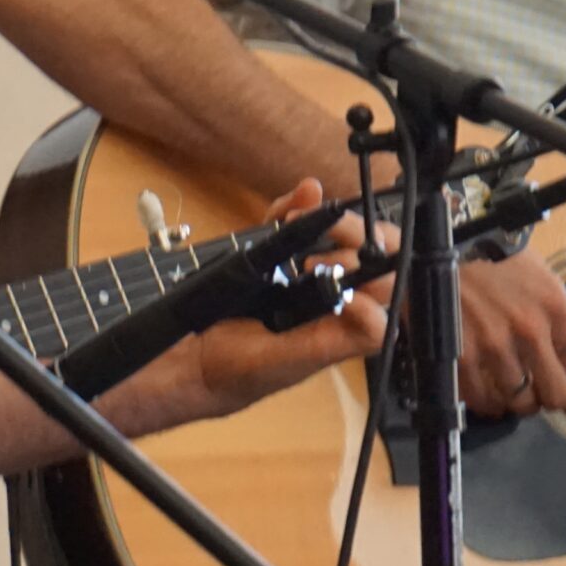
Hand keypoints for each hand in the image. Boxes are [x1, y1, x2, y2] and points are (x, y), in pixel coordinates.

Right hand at [144, 178, 392, 426]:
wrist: (182, 359)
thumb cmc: (233, 372)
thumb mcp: (284, 363)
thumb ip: (327, 342)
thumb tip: (366, 305)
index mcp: (339, 327)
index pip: (383, 294)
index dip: (375, 272)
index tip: (337, 265)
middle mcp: (326, 301)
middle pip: (365, 259)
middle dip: (357, 237)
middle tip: (330, 232)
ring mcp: (299, 276)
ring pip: (334, 237)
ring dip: (330, 216)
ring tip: (306, 212)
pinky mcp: (271, 258)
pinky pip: (294, 227)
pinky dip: (297, 206)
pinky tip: (302, 193)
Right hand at [454, 250, 565, 416]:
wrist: (434, 240)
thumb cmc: (481, 248)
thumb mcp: (531, 269)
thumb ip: (547, 308)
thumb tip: (554, 344)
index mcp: (552, 303)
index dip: (563, 365)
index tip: (551, 363)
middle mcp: (530, 328)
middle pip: (557, 392)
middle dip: (546, 394)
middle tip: (534, 389)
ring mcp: (495, 345)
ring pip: (520, 401)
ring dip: (514, 401)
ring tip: (505, 393)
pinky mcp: (462, 356)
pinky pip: (481, 399)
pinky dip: (483, 402)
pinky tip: (482, 394)